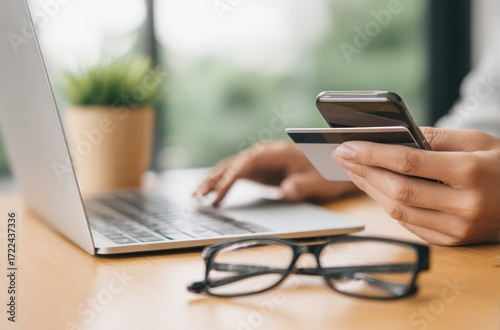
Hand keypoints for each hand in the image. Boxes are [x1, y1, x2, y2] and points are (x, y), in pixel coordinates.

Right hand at [195, 141, 357, 205]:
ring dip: (214, 180)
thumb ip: (303, 185)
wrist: (334, 170)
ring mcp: (261, 161)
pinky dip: (223, 183)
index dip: (232, 176)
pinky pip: (237, 175)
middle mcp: (266, 154)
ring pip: (232, 168)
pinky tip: (212, 195)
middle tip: (197, 195)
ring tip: (196, 196)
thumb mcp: (318, 183)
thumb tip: (287, 190)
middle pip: (234, 163)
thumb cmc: (327, 175)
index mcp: (278, 153)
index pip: (249, 162)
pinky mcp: (260, 170)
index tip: (219, 193)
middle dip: (214, 178)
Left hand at [333, 127, 499, 245]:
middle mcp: (463, 206)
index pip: (408, 163)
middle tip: (341, 157)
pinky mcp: (451, 241)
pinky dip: (387, 205)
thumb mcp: (476, 141)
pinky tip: (374, 189)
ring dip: (370, 189)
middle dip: (363, 171)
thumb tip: (393, 137)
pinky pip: (409, 224)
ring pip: (398, 211)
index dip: (372, 154)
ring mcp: (457, 229)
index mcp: (470, 174)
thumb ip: (434, 138)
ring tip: (352, 171)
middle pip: (398, 190)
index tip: (347, 146)